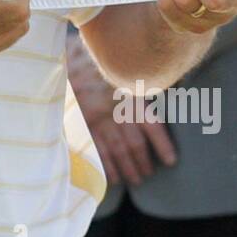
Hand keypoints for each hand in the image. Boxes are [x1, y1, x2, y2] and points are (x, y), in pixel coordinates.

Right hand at [67, 33, 175, 185]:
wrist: (66, 57)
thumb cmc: (100, 59)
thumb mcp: (124, 66)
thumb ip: (143, 79)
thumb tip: (170, 85)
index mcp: (129, 95)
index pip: (151, 125)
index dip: (162, 145)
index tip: (170, 161)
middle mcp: (115, 111)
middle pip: (134, 143)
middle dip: (143, 161)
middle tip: (149, 173)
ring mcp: (96, 120)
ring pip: (117, 150)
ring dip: (128, 168)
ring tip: (136, 179)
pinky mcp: (80, 124)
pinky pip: (95, 149)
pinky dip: (105, 165)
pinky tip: (113, 176)